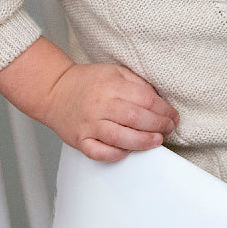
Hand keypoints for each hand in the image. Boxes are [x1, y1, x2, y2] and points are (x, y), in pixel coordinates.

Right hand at [45, 62, 179, 161]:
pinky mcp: (79, 140)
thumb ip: (138, 84)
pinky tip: (128, 151)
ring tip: (157, 141)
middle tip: (168, 128)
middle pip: (135, 118)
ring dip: (142, 141)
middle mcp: (99, 105)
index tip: (173, 116)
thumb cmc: (88, 83)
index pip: (145, 99)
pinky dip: (115, 154)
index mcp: (111, 85)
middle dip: (158, 125)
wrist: (54, 91)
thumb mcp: (116, 72)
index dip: (164, 109)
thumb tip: (160, 101)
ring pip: (119, 136)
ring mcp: (88, 124)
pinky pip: (98, 152)